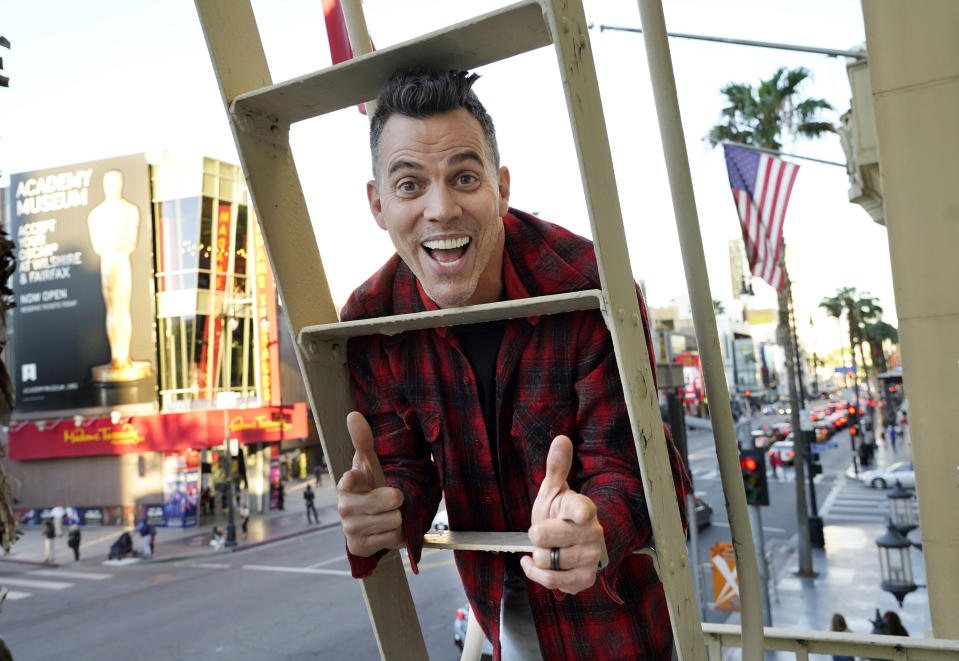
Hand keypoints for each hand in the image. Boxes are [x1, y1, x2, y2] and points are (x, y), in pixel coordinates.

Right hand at [336, 411, 404, 555]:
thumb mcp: (369, 463)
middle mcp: (344, 507)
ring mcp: (350, 529)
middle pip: (391, 500)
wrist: (368, 520)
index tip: (361, 478)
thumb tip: (354, 415)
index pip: (352, 478)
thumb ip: (362, 439)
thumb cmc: (369, 487)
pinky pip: (392, 539)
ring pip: (395, 520)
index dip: (363, 478)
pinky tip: (386, 530)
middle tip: (390, 499)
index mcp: (345, 484)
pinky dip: (396, 536)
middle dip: (397, 500)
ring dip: (397, 518)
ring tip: (387, 514)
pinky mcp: (359, 547)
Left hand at [520, 435, 604, 594]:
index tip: (581, 515)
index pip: (583, 510)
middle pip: (546, 536)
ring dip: (538, 556)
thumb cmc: (559, 515)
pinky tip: (535, 564)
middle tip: (542, 531)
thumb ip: (556, 467)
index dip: (580, 513)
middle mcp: (591, 534)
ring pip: (546, 560)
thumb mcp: (553, 491)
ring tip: (547, 549)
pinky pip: (551, 581)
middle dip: (536, 535)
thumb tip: (561, 439)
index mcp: (583, 509)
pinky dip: (536, 573)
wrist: (567, 544)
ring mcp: (590, 558)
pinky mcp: (584, 580)